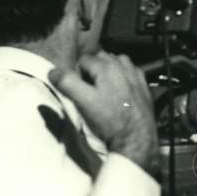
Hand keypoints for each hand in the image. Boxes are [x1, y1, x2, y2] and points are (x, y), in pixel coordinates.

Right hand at [49, 53, 159, 178]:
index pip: (83, 60)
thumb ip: (67, 83)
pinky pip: (128, 72)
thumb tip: (53, 71)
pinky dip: (121, 78)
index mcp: (107, 64)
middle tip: (91, 92)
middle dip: (93, 72)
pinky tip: (120, 94)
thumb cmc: (109, 119)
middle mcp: (123, 63)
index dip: (78, 75)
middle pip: (99, 59)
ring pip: (115, 63)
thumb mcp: (83, 101)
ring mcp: (135, 73)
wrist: (136, 137)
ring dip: (107, 73)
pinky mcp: (143, 83)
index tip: (81, 91)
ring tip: (105, 92)